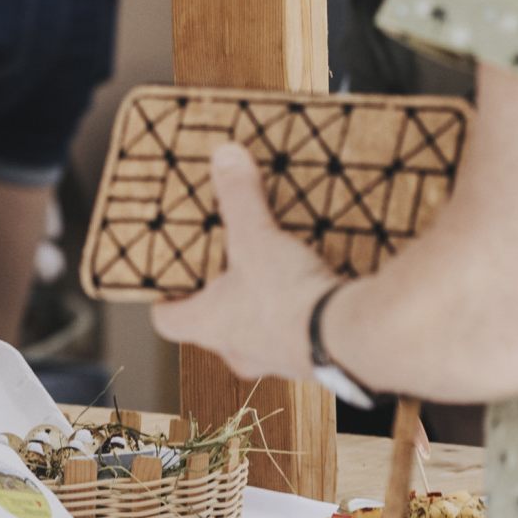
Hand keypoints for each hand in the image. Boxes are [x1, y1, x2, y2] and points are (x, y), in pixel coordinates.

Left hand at [147, 141, 335, 380]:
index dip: (165, 296)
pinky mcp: (313, 361)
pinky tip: (313, 287)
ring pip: (258, 332)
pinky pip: (299, 334)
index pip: (168, 320)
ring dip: (262, 306)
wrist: (352, 339)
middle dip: (221, 295)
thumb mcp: (255, 237)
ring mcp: (278, 360)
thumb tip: (224, 156)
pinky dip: (300, 314)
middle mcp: (239, 351)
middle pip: (215, 326)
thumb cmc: (288, 298)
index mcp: (209, 326)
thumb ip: (238, 197)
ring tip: (273, 270)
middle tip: (228, 265)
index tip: (169, 275)